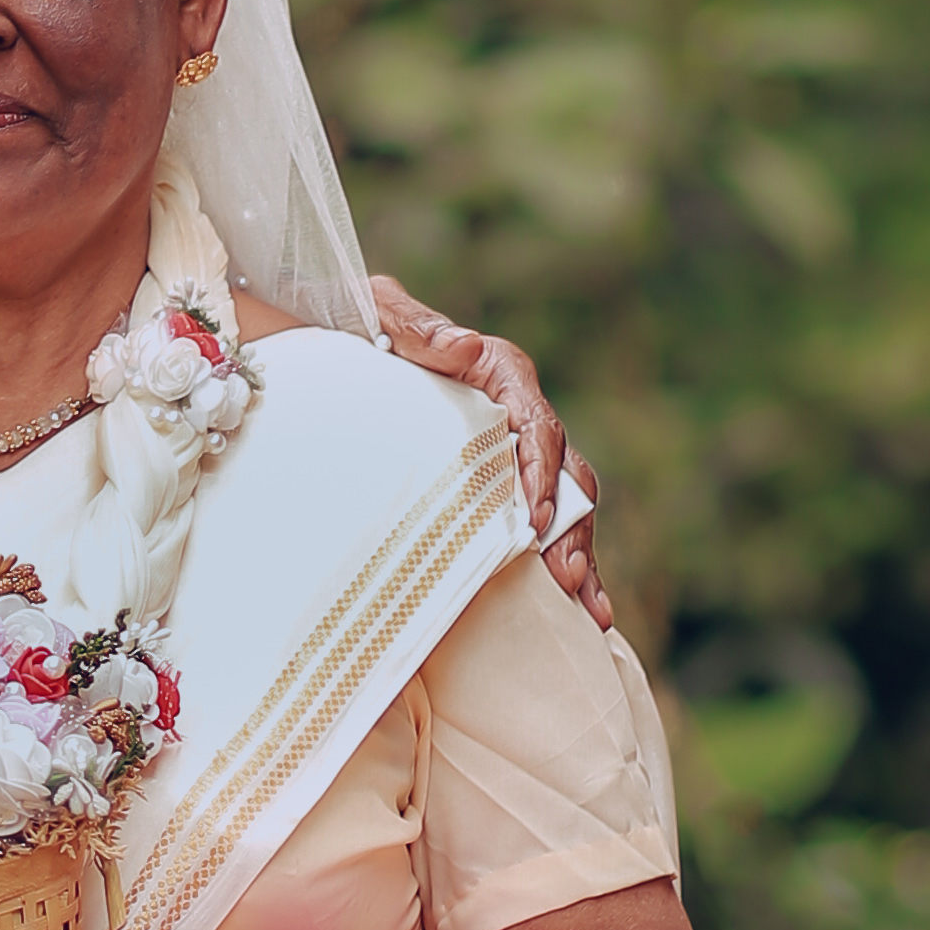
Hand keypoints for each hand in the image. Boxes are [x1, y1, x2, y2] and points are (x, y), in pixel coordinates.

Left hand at [367, 268, 612, 631]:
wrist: (342, 349)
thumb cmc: (364, 328)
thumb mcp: (382, 317)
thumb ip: (418, 328)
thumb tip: (466, 344)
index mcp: (501, 374)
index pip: (538, 426)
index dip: (542, 474)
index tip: (534, 519)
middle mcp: (519, 415)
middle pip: (565, 475)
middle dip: (572, 528)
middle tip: (567, 578)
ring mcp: (513, 456)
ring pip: (565, 507)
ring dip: (579, 555)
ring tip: (587, 608)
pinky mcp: (500, 486)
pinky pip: (543, 527)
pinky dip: (563, 564)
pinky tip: (580, 612)